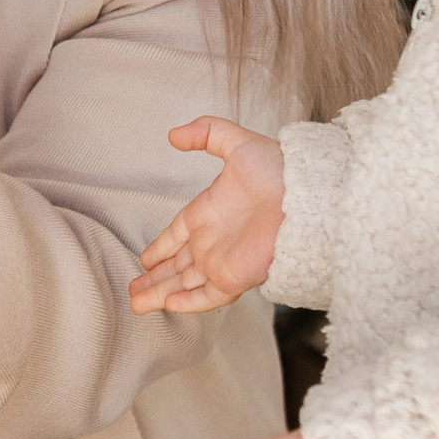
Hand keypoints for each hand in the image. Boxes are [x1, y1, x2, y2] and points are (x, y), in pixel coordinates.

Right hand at [129, 118, 286, 314]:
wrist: (306, 197)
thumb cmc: (278, 170)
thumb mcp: (238, 143)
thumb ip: (207, 133)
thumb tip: (173, 135)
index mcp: (208, 212)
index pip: (176, 235)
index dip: (160, 248)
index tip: (145, 260)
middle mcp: (212, 240)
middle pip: (176, 266)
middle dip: (154, 279)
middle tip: (132, 290)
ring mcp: (222, 261)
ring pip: (184, 284)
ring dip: (160, 294)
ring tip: (137, 303)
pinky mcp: (233, 278)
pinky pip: (206, 297)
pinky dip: (187, 303)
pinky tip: (168, 305)